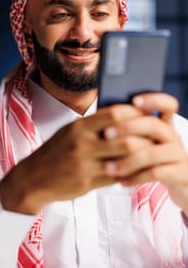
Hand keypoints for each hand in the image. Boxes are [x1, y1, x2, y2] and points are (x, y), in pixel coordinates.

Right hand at [0, 103, 143, 214]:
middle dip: (142, 139)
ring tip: (144, 155)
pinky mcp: (87, 182)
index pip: (114, 114)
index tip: (144, 116)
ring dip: (138, 158)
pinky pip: (115, 177)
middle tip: (151, 139)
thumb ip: (93, 125)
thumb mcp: (69, 131)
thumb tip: (122, 118)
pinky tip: (129, 170)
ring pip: (124, 160)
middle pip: (124, 138)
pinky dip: (126, 173)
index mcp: (78, 127)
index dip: (134, 114)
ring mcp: (84, 164)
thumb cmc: (54, 152)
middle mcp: (82, 144)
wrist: (33, 177)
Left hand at [104, 92, 187, 214]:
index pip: (167, 104)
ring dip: (127, 160)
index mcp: (164, 124)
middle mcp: (173, 136)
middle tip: (106, 134)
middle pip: (154, 125)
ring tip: (108, 167)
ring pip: (152, 153)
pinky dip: (135, 177)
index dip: (153, 100)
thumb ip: (131, 130)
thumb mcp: (146, 142)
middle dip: (128, 127)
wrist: (179, 183)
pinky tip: (121, 181)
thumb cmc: (154, 159)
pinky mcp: (180, 174)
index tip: (134, 101)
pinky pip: (155, 173)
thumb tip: (102, 117)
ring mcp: (178, 155)